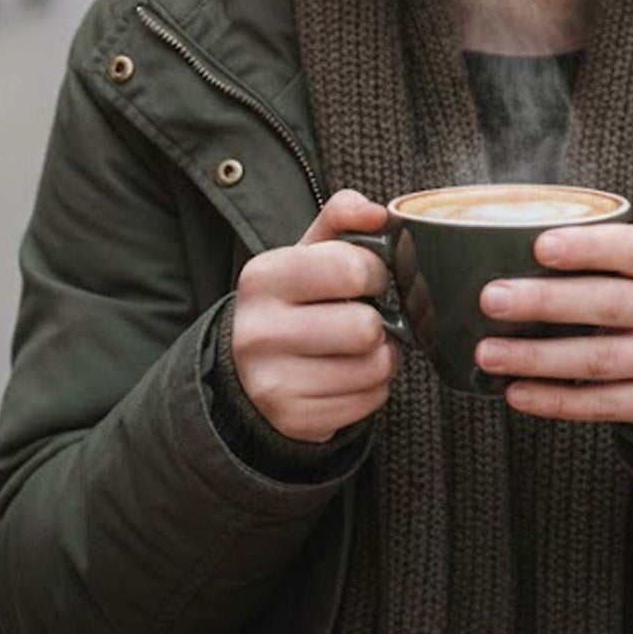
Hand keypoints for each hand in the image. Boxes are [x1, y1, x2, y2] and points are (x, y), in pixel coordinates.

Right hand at [229, 189, 398, 442]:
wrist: (249, 367)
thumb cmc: (294, 298)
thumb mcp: (308, 249)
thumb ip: (343, 215)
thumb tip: (378, 213)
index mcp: (263, 277)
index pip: (351, 268)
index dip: (375, 271)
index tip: (367, 277)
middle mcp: (258, 332)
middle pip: (365, 327)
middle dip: (379, 320)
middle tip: (365, 315)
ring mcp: (272, 383)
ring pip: (375, 367)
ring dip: (382, 355)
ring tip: (360, 345)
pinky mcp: (293, 420)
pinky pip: (370, 401)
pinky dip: (373, 386)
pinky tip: (351, 373)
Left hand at [474, 224, 632, 431]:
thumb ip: (599, 258)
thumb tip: (507, 250)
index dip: (587, 246)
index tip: (540, 245)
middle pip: (608, 304)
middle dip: (544, 302)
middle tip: (491, 299)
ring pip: (597, 360)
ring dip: (536, 357)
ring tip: (487, 352)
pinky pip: (600, 404)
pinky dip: (552, 400)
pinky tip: (515, 391)